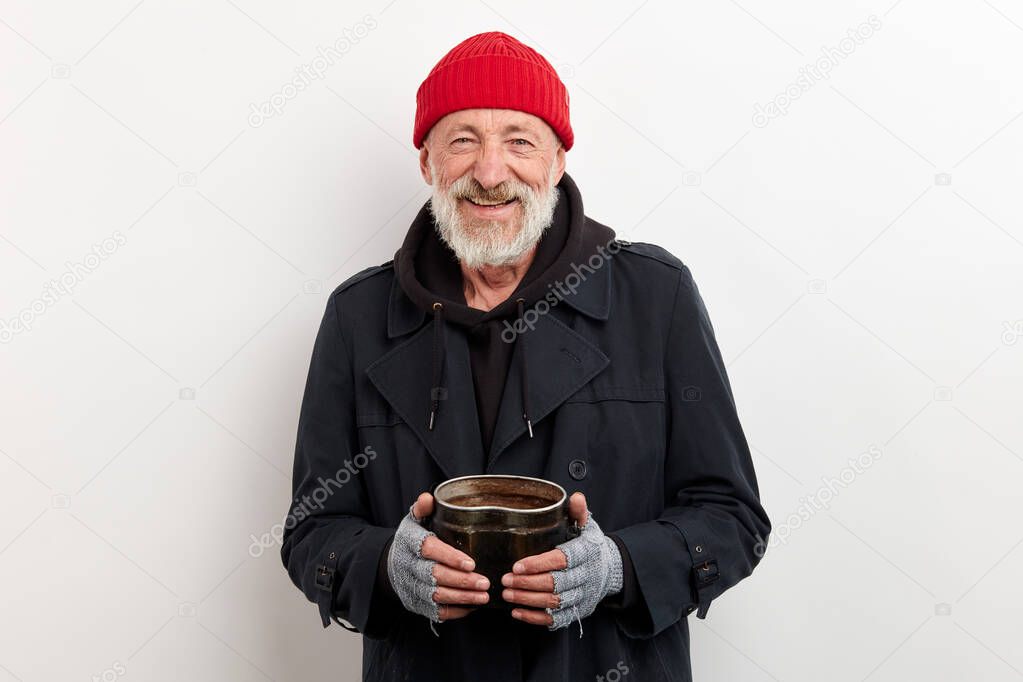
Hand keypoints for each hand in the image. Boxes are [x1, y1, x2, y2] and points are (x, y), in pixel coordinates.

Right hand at [387, 492, 490, 621]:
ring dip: (462, 597)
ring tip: (484, 596)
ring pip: (438, 596)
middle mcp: (410, 566)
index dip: (449, 557)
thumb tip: (429, 498)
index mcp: (410, 542)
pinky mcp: (418, 603)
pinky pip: (437, 611)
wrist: (392, 566)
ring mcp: (413, 587)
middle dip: (461, 581)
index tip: (471, 563)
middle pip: (436, 576)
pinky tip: (473, 606)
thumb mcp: (414, 521)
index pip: (429, 550)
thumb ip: (422, 509)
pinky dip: (455, 611)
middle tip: (485, 582)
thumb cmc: (412, 540)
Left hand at [501, 492, 622, 629]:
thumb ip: (578, 513)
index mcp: (586, 554)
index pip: (561, 560)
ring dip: (528, 600)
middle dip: (527, 583)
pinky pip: (555, 619)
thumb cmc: (591, 546)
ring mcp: (581, 596)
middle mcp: (585, 577)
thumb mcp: (587, 526)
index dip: (538, 564)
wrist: (610, 570)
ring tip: (507, 594)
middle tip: (506, 580)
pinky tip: (517, 612)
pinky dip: (535, 618)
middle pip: (555, 584)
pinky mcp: (577, 611)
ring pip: (553, 602)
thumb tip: (576, 497)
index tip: (517, 565)